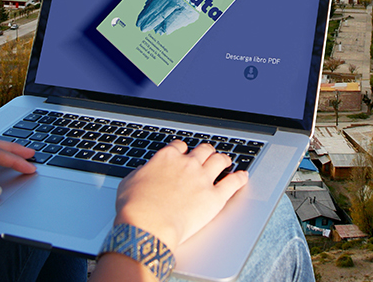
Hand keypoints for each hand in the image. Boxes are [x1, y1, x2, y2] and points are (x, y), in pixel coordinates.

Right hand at [113, 141, 248, 254]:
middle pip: (203, 150)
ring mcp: (203, 179)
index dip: (183, 150)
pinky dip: (240, 178)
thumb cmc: (134, 208)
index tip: (184, 153)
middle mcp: (187, 164)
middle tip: (208, 155)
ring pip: (220, 160)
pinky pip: (233, 182)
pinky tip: (243, 176)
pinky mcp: (215, 197)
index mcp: (167, 158)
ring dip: (224, 159)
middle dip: (206, 152)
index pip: (179, 147)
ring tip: (227, 161)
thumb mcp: (129, 182)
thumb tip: (146, 172)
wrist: (147, 226)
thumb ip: (143, 172)